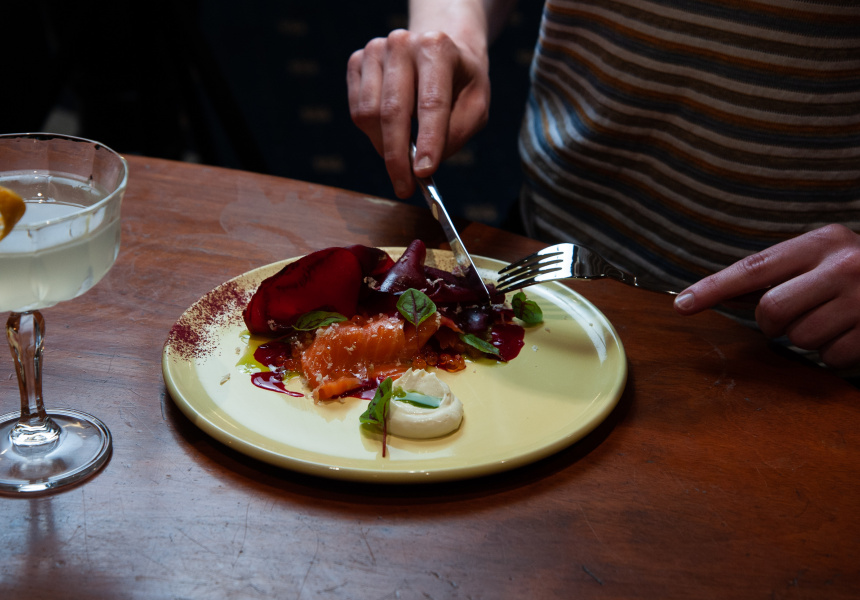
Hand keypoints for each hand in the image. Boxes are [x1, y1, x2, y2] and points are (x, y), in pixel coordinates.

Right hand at [346, 29, 489, 197]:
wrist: (438, 53)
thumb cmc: (459, 83)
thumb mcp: (476, 107)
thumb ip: (455, 133)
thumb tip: (423, 165)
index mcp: (438, 47)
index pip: (431, 103)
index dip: (428, 141)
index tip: (424, 173)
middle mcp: (402, 43)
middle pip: (392, 111)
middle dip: (397, 156)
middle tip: (404, 187)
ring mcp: (375, 50)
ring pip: (368, 115)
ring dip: (384, 147)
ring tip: (403, 158)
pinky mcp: (357, 62)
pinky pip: (356, 110)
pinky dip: (372, 133)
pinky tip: (390, 134)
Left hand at [674, 224, 859, 369]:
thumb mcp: (823, 258)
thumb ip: (778, 274)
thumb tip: (719, 294)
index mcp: (823, 242)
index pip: (754, 268)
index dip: (713, 288)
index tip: (681, 304)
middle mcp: (845, 265)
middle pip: (772, 310)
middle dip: (771, 324)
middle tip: (789, 319)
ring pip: (800, 339)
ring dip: (806, 338)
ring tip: (832, 321)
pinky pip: (830, 359)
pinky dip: (833, 355)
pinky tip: (852, 335)